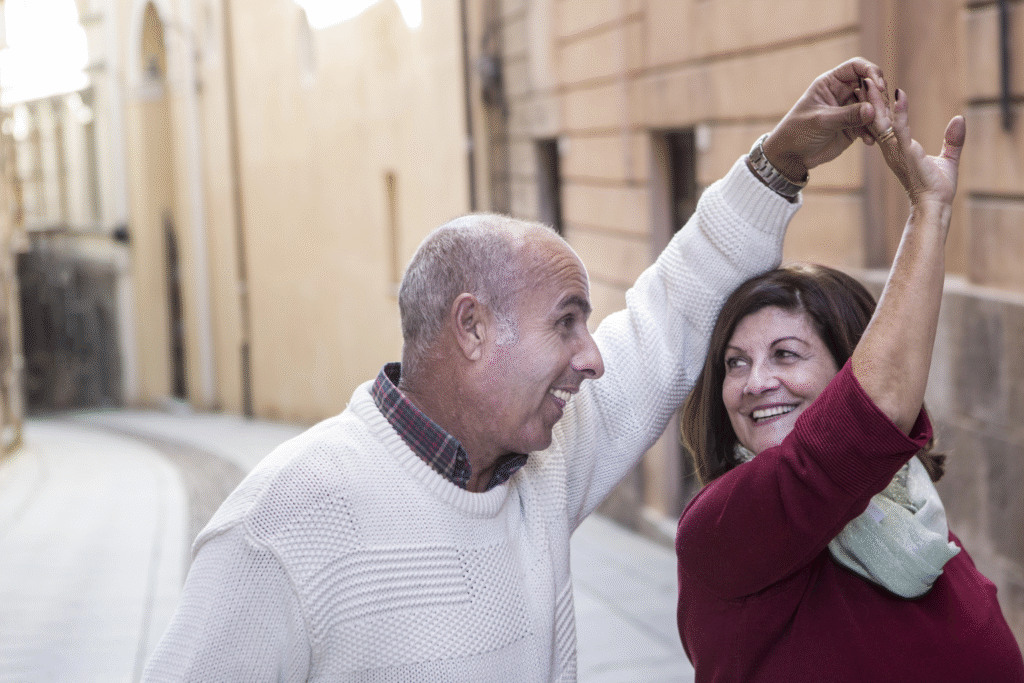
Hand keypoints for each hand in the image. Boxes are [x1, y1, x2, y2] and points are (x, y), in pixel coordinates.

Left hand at [761, 57, 884, 181]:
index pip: (857, 67)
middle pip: (871, 86)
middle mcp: (843, 93)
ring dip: (879, 115)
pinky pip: (870, 125)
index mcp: (831, 83)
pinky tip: (868, 141)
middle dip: (878, 97)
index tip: (878, 86)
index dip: (871, 72)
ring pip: (874, 106)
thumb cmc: (797, 132)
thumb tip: (872, 110)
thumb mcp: (821, 121)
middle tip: (879, 112)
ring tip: (877, 128)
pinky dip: (873, 131)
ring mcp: (850, 110)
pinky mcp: (854, 127)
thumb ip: (847, 115)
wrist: (791, 156)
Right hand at [862, 80, 964, 209]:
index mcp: (897, 149)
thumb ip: (953, 140)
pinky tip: (899, 95)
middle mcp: (891, 149)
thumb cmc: (937, 189)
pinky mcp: (905, 152)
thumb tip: (960, 119)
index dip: (880, 106)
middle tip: (865, 78)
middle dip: (871, 99)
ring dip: (877, 100)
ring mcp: (896, 150)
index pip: (885, 123)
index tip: (876, 88)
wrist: (934, 205)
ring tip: (871, 80)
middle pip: (876, 119)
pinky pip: (899, 129)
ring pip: (881, 121)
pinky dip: (899, 111)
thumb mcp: (947, 159)